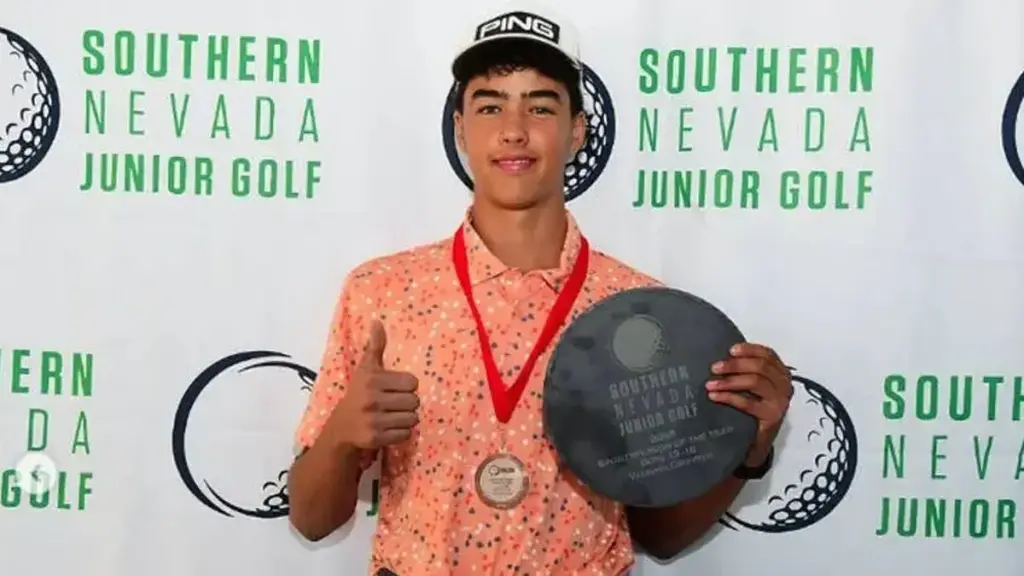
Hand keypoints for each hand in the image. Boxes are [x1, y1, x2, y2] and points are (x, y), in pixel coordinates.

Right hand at [327, 320, 419, 449]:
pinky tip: (387, 429)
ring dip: (405, 420)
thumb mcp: (366, 369)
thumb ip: (375, 347)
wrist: (340, 428)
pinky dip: (400, 434)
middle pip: (414, 402)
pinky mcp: (374, 439)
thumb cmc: (358, 394)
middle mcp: (371, 399)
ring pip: (412, 419)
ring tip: (390, 417)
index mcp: (372, 379)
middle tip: (392, 405)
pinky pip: (405, 435)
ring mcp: (372, 420)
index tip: (393, 389)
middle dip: (407, 404)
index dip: (406, 387)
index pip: (413, 383)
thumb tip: (377, 321)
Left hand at [705, 343, 791, 465]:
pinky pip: (748, 403)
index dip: (749, 349)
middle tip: (714, 368)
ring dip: (729, 381)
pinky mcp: (771, 417)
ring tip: (710, 384)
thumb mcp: (753, 387)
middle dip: (734, 365)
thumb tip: (720, 357)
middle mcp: (784, 385)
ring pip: (755, 381)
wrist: (757, 442)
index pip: (768, 354)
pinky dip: (729, 397)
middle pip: (760, 366)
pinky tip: (714, 396)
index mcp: (781, 373)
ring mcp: (779, 401)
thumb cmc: (753, 409)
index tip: (730, 350)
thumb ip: (745, 370)